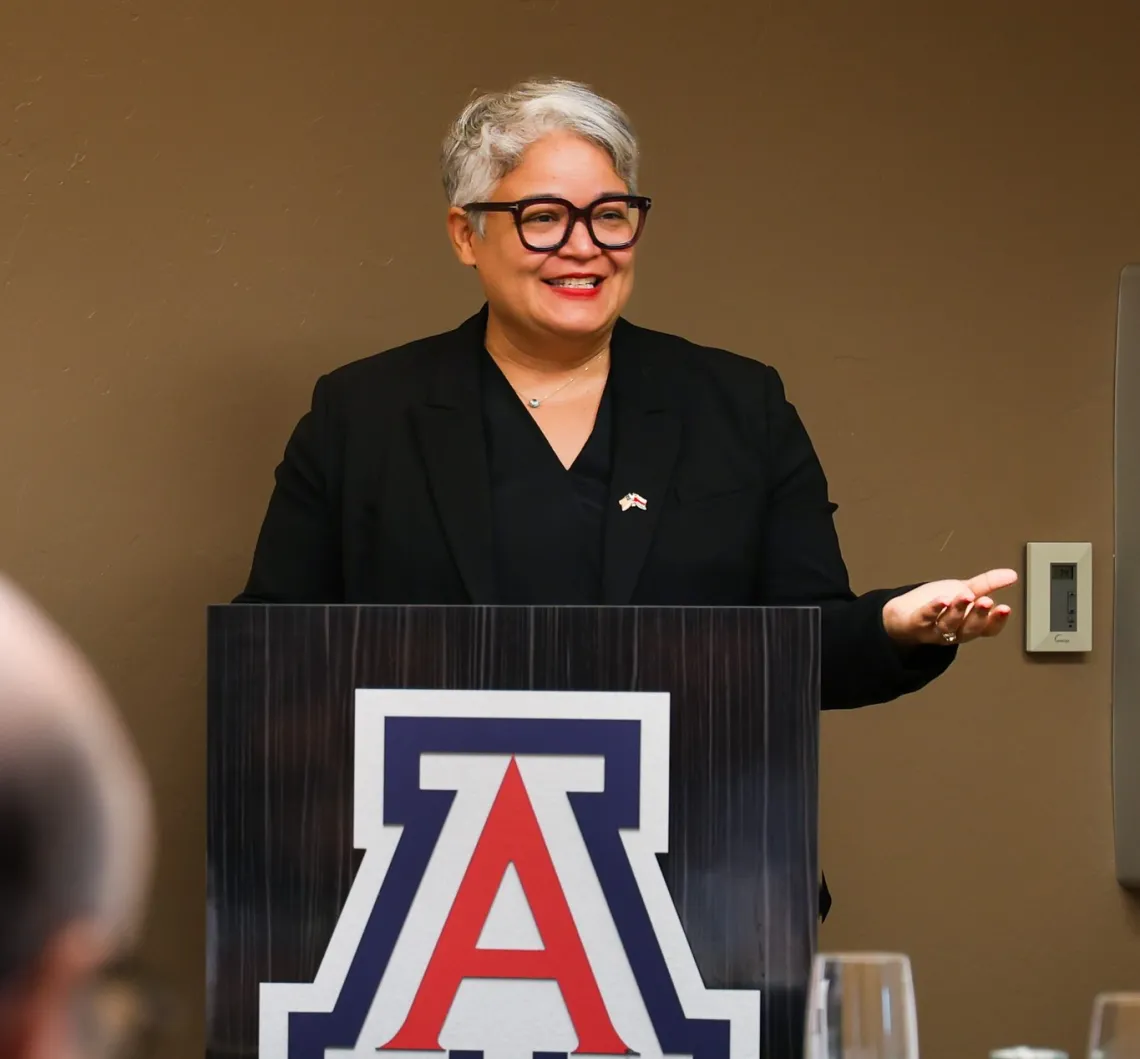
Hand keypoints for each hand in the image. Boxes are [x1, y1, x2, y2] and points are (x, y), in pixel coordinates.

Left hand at [882, 568, 1017, 645]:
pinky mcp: (916, 624)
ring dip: (958, 610)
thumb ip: (987, 584)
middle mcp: (954, 631)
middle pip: (969, 628)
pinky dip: (934, 609)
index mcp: (969, 624)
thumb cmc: (937, 604)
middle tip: (986, 602)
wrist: (902, 614)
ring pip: (949, 624)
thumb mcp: (965, 591)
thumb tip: (1012, 574)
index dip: (997, 621)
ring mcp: (934, 630)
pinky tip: (942, 599)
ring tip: (966, 595)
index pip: (988, 629)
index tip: (1005, 608)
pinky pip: (926, 618)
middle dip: (979, 615)